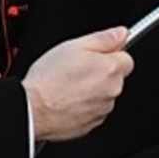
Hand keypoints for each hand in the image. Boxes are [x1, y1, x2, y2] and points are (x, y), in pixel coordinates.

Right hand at [23, 27, 133, 141]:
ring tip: (67, 87)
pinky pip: (93, 110)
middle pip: (115, 77)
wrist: (33, 110)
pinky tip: (66, 100)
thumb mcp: (74, 46)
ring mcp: (103, 109)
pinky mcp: (92, 124)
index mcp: (111, 69)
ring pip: (104, 95)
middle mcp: (112, 90)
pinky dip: (83, 106)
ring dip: (91, 90)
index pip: (126, 58)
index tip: (95, 57)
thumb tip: (121, 33)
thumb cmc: (49, 79)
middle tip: (76, 71)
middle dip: (100, 73)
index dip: (109, 55)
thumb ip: (104, 38)